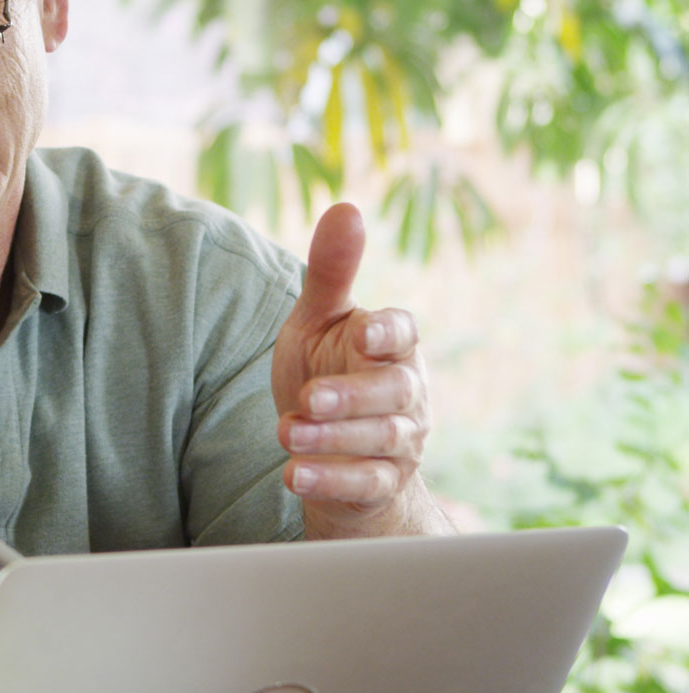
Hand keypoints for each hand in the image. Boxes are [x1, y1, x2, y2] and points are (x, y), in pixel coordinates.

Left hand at [271, 203, 432, 537]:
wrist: (331, 449)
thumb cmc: (328, 371)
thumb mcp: (320, 322)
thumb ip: (331, 273)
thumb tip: (346, 208)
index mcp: (391, 347)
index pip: (404, 333)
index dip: (389, 333)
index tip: (365, 333)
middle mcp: (405, 394)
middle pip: (394, 392)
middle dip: (353, 396)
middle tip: (310, 397)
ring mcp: (399, 442)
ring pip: (380, 440)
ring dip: (333, 438)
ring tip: (286, 432)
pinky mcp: (380, 483)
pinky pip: (365, 484)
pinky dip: (331, 480)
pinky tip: (293, 474)